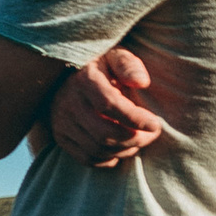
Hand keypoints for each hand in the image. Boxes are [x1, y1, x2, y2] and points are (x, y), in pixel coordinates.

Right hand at [48, 47, 163, 168]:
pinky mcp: (60, 137)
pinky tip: (121, 148)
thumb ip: (129, 65)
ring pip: (96, 148)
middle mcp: (68, 103)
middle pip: (103, 133)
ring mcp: (61, 122)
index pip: (109, 105)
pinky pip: (86, 158)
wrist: (64, 77)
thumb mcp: (114, 57)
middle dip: (134, 138)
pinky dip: (108, 159)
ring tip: (138, 140)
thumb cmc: (101, 68)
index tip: (155, 124)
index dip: (135, 119)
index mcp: (84, 80)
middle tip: (151, 134)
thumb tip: (142, 82)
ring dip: (124, 150)